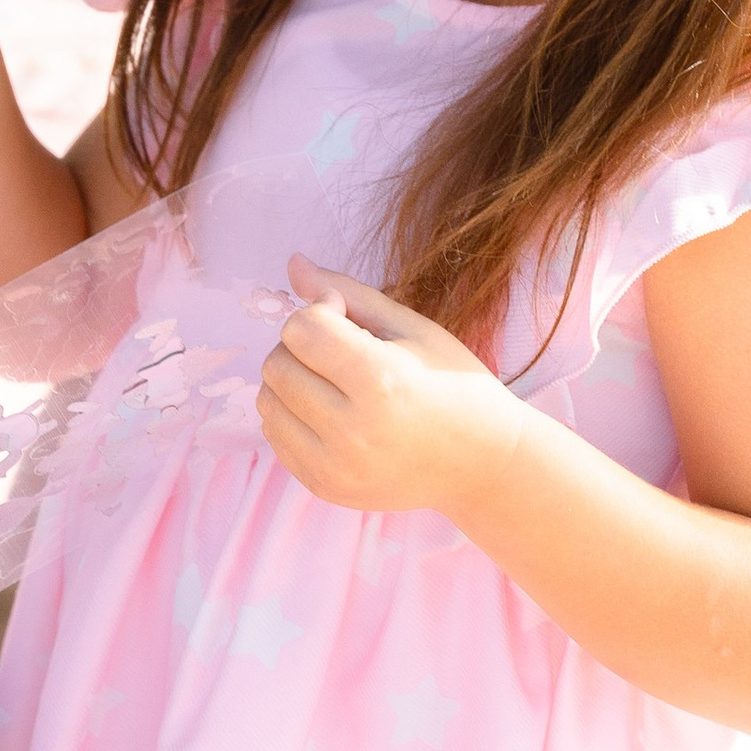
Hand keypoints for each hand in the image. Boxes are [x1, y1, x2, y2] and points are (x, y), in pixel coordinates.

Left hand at [255, 253, 528, 516]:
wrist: (482, 462)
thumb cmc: (452, 383)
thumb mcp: (411, 327)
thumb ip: (349, 293)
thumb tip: (292, 262)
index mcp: (380, 381)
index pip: (301, 329)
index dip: (319, 312)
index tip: (347, 318)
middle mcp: (352, 431)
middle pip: (277, 365)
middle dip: (300, 345)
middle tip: (340, 351)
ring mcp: (335, 467)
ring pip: (267, 402)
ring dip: (291, 381)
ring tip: (334, 382)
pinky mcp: (325, 488)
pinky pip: (275, 438)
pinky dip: (292, 416)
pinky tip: (331, 413)